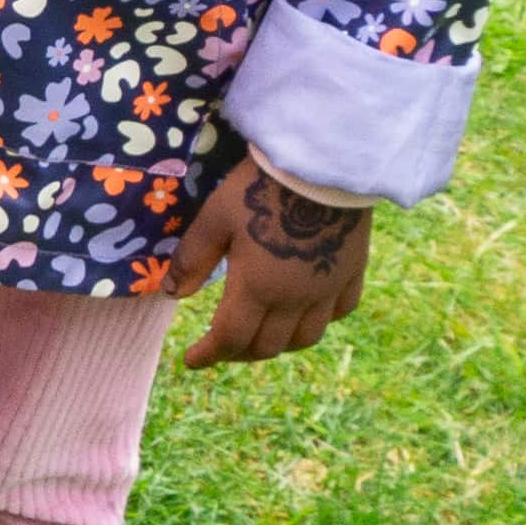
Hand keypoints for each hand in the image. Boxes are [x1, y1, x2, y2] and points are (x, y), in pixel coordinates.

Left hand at [167, 158, 370, 367]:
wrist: (322, 164)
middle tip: (220, 347)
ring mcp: (328, 288)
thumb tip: (172, 294)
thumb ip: (193, 259)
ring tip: (260, 336)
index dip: (208, 355)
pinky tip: (306, 314)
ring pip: (306, 337)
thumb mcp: (214, 218)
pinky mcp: (353, 271)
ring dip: (278, 344)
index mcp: (257, 289)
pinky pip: (340, 311)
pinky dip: (319, 321)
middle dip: (238, 353)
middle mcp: (296, 299)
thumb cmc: (259, 188)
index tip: (191, 360)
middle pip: (268, 346)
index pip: (230, 339)